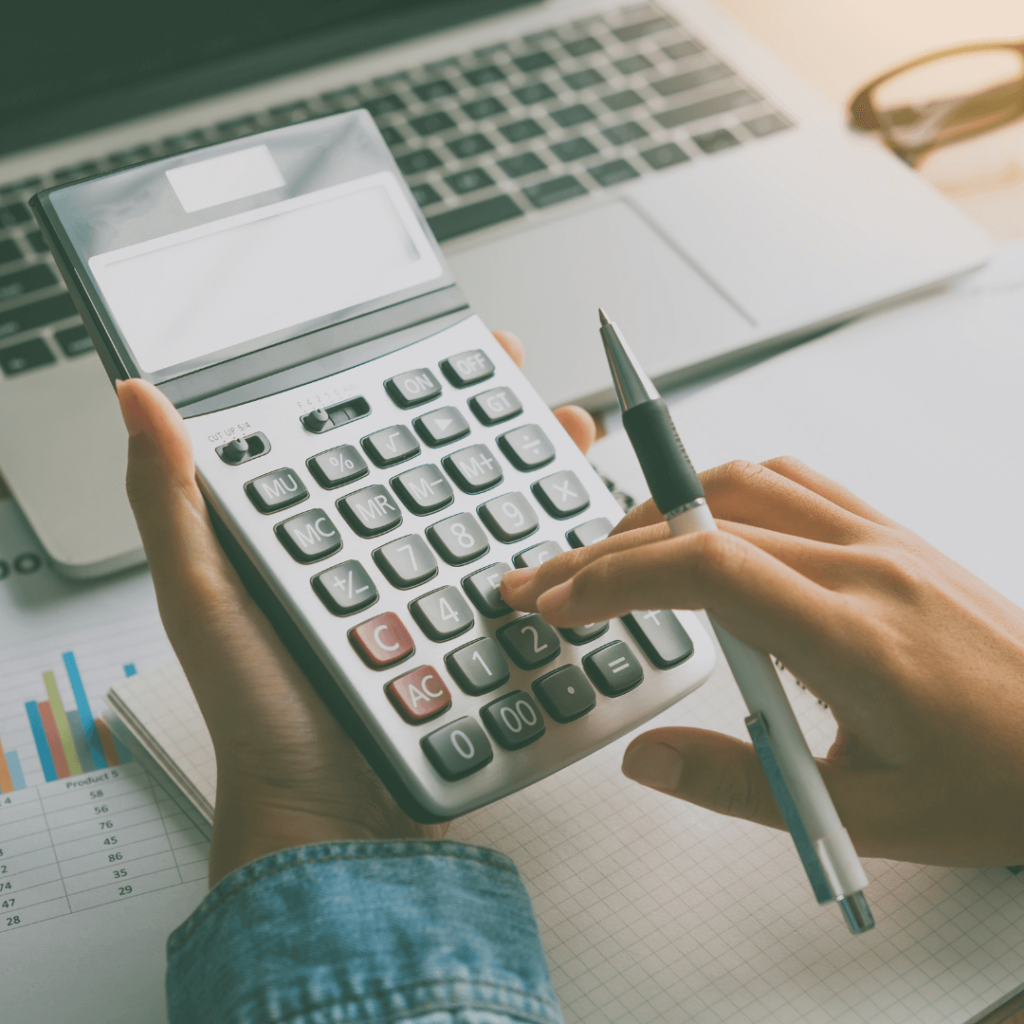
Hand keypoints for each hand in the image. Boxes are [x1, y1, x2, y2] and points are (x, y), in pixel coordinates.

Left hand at [117, 331, 594, 884]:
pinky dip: (564, 548)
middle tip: (538, 388)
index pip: (381, 439)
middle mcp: (387, 556)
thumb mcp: (203, 598)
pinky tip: (588, 529)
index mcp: (326, 533)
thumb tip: (137, 398)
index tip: (467, 350)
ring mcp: (440, 597)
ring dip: (544, 473)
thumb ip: (173, 502)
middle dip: (505, 422)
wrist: (329, 816)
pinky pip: (530, 582)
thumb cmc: (257, 712)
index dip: (422, 390)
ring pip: (502, 516)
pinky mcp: (481, 641)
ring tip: (575, 437)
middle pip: (454, 469)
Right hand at [502, 456, 1023, 866]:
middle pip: (705, 522)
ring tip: (607, 552)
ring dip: (660, 508)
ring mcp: (880, 539)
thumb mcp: (862, 817)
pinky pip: (792, 482)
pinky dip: (723, 490)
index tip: (561, 603)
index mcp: (854, 640)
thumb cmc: (994, 784)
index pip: (709, 571)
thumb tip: (645, 759)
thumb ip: (740, 787)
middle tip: (547, 579)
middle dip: (606, 549)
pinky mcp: (890, 533)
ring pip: (744, 483)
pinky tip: (699, 524)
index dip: (617, 577)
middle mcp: (864, 568)